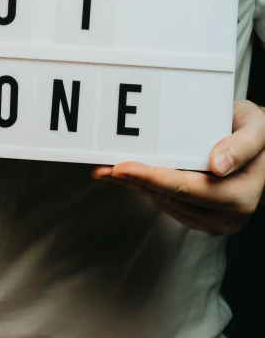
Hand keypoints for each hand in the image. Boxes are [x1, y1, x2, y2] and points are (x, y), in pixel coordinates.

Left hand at [91, 100, 264, 235]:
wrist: (264, 147)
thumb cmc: (258, 132)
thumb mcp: (257, 128)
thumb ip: (241, 145)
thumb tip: (217, 166)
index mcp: (241, 195)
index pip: (187, 188)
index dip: (152, 178)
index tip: (121, 167)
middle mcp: (228, 216)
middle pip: (169, 198)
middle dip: (133, 182)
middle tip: (101, 167)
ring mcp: (214, 221)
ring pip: (164, 203)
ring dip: (134, 186)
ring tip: (105, 168)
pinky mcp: (202, 218)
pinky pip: (168, 204)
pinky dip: (145, 189)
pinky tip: (126, 176)